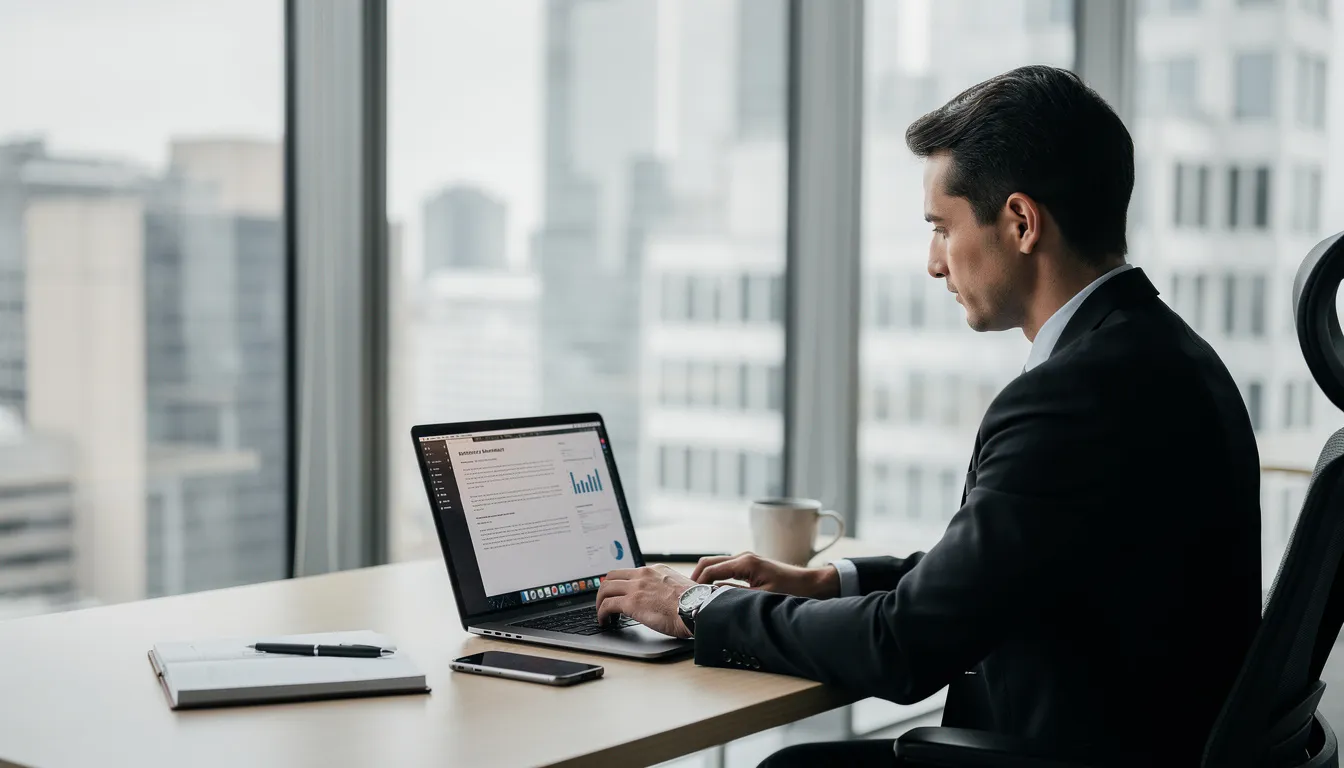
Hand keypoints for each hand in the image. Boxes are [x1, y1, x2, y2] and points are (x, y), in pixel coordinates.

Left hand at [595, 564, 696, 638]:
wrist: (698, 608)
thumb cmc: (695, 603)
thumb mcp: (679, 587)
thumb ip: (667, 589)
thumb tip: (664, 600)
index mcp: (656, 570)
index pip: (630, 572)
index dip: (620, 584)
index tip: (618, 593)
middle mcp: (644, 574)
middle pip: (612, 576)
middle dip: (605, 589)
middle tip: (604, 601)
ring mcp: (637, 587)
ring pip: (605, 588)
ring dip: (600, 601)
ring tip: (602, 614)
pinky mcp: (632, 602)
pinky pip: (607, 605)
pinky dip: (601, 613)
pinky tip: (604, 621)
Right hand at [691, 552, 839, 598]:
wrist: (812, 585)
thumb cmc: (791, 592)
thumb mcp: (760, 597)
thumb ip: (733, 594)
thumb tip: (711, 595)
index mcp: (745, 562)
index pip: (710, 570)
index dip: (696, 584)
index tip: (688, 598)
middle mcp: (743, 557)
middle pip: (708, 563)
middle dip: (695, 578)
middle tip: (687, 596)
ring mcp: (746, 559)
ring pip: (715, 565)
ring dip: (705, 577)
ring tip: (697, 595)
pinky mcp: (749, 566)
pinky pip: (725, 568)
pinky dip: (714, 577)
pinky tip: (713, 592)